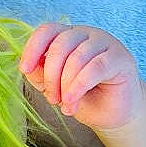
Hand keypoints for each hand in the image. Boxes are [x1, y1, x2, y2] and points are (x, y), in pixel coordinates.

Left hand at [19, 23, 141, 134]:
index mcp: (68, 37)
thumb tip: (29, 67)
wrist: (113, 115)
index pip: (47, 31)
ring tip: (66, 105)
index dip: (33, 47)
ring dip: (66, 86)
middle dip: (51, 76)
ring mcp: (105, 43)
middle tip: (52, 99)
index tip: (25, 69)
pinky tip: (73, 102)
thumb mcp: (56, 88)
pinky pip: (95, 67)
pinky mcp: (120, 58)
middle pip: (60, 45)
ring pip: (76, 58)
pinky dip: (79, 87)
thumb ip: (42, 75)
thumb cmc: (85, 98)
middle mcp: (86, 35)